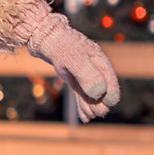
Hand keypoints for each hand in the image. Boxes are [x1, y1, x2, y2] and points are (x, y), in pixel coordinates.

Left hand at [19, 6, 119, 121]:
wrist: (42, 37)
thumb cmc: (60, 45)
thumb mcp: (74, 59)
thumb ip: (87, 74)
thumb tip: (99, 93)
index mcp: (100, 61)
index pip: (110, 81)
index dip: (110, 94)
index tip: (107, 104)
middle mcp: (95, 68)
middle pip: (102, 90)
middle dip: (100, 103)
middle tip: (96, 113)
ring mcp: (84, 73)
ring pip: (90, 94)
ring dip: (91, 106)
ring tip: (90, 117)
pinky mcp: (73, 77)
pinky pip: (81, 94)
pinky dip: (82, 105)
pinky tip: (85, 117)